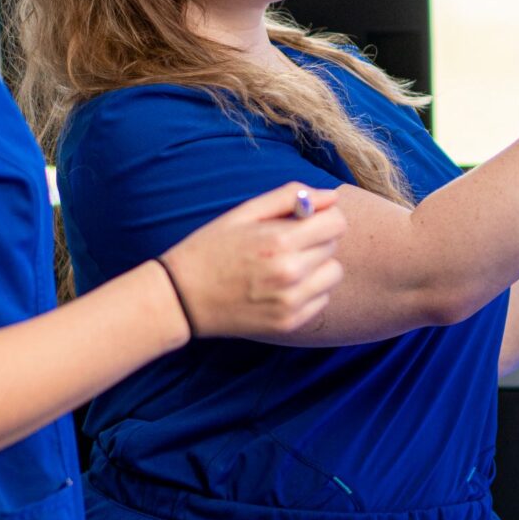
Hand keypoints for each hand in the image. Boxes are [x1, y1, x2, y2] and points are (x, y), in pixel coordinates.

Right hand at [159, 183, 346, 337]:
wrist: (182, 298)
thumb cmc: (211, 248)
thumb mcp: (244, 213)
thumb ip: (289, 197)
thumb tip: (330, 196)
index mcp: (279, 241)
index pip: (336, 223)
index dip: (323, 217)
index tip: (307, 221)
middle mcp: (290, 273)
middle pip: (333, 247)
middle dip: (316, 241)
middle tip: (284, 245)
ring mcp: (291, 302)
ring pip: (332, 275)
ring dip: (317, 268)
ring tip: (285, 267)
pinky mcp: (289, 323)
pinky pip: (322, 300)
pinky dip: (309, 292)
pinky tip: (281, 288)